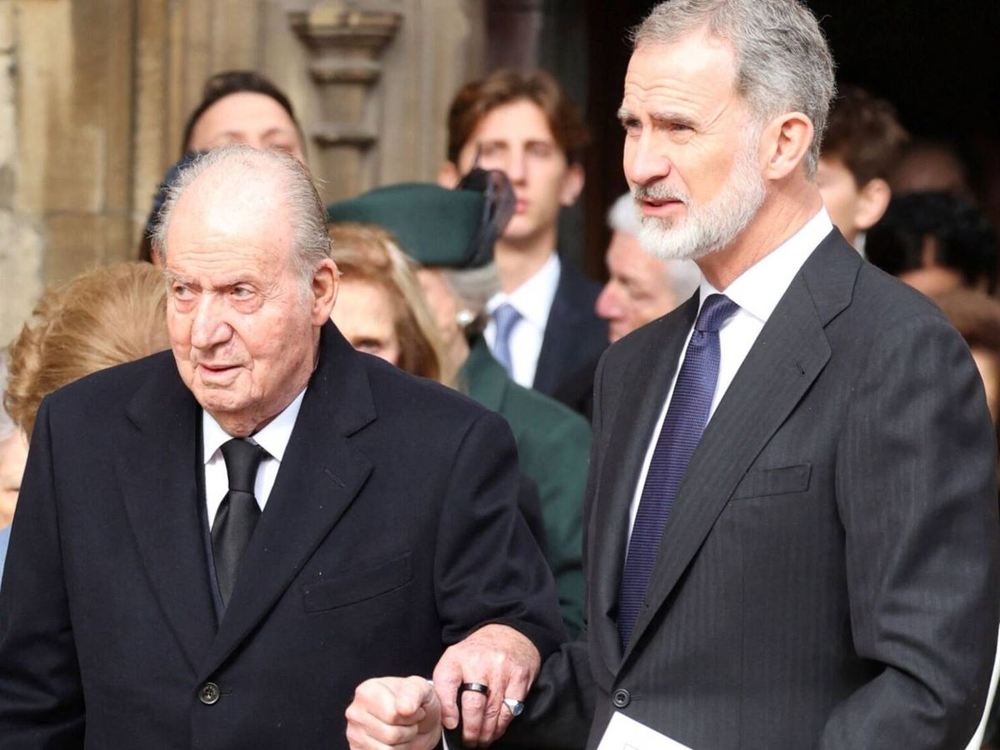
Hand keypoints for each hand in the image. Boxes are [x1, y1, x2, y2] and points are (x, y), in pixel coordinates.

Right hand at [345, 676, 441, 749]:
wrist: (416, 720)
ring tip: (402, 730)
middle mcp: (355, 712)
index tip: (414, 709)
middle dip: (409, 731)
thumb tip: (404, 709)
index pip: (393, 715)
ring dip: (403, 743)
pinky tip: (394, 741)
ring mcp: (353, 733)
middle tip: (409, 722)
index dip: (412, 716)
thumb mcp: (420, 688)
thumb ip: (414, 693)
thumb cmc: (415, 701)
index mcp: (367, 691)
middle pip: (391, 735)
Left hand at [432, 623, 539, 746]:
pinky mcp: (519, 677)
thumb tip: (443, 717)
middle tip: (469, 741)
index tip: (451, 724)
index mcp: (457, 657)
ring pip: (493, 712)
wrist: (510, 634)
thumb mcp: (456, 658)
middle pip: (473, 705)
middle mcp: (479, 662)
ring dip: (487, 732)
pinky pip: (510, 709)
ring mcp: (501, 670)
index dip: (447, 709)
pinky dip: (503, 725)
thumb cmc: (479, 652)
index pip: (446, 684)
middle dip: (471, 730)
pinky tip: (497, 729)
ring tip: (482, 740)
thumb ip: (446, 683)